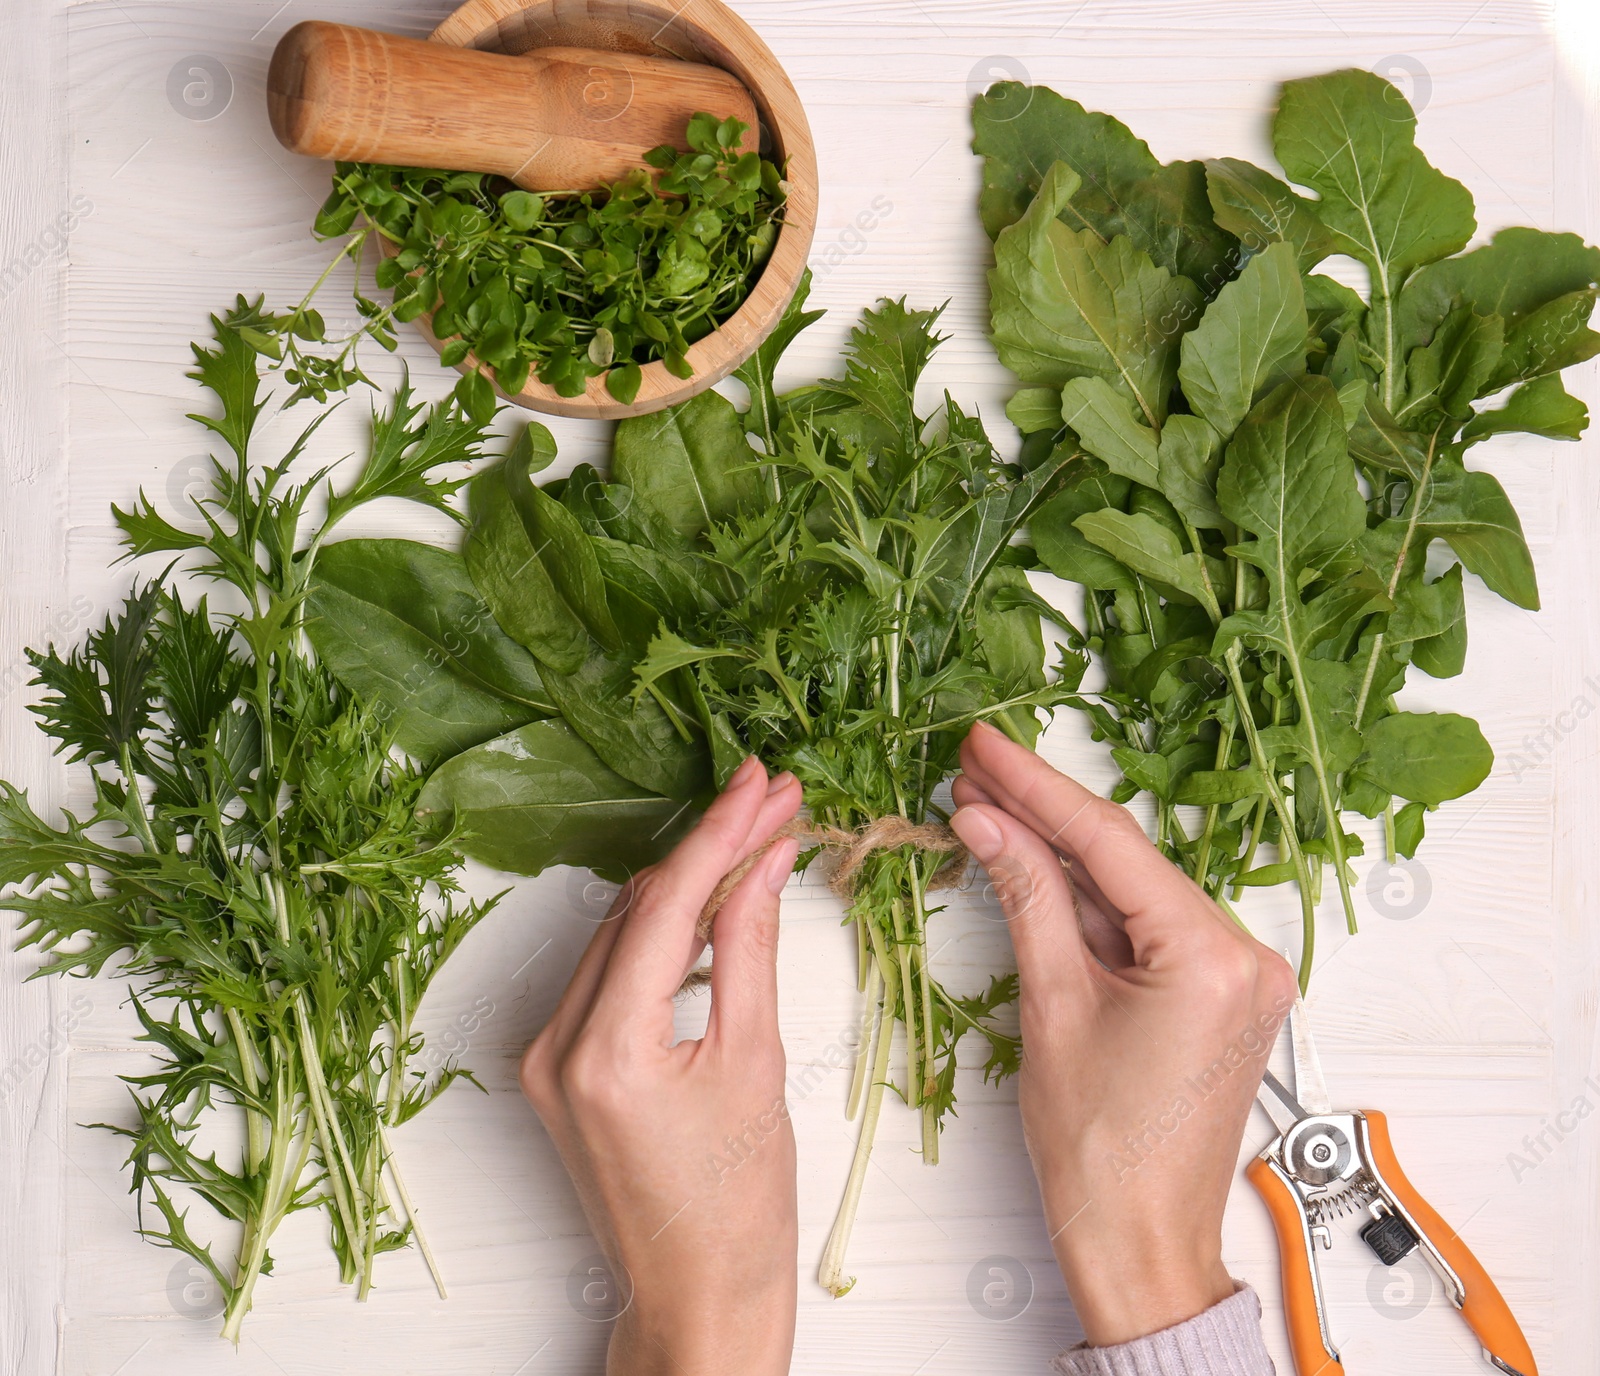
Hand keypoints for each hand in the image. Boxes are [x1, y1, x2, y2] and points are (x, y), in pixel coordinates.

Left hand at [520, 756, 803, 1375]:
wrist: (697, 1293)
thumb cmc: (736, 1209)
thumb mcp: (756, 1063)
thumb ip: (750, 948)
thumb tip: (762, 863)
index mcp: (604, 1052)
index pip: (664, 906)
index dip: (720, 834)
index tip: (760, 784)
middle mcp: (556, 1047)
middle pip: (637, 909)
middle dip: (709, 849)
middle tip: (772, 801)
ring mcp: (549, 1058)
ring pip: (621, 933)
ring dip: (686, 886)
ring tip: (755, 838)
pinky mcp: (559, 1068)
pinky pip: (610, 973)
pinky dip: (661, 934)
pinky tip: (710, 903)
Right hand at [949, 721, 1295, 1347]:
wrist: (1140, 1244)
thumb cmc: (1102, 1153)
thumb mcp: (1052, 1006)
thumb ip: (1025, 896)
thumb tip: (988, 822)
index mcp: (1214, 957)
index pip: (1109, 844)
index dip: (1036, 786)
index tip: (985, 746)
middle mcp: (1243, 957)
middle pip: (1124, 861)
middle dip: (1043, 813)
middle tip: (975, 767)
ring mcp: (1236, 976)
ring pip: (1132, 891)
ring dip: (1061, 854)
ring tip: (989, 804)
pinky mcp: (1217, 994)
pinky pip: (1145, 928)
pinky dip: (1089, 903)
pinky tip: (1034, 863)